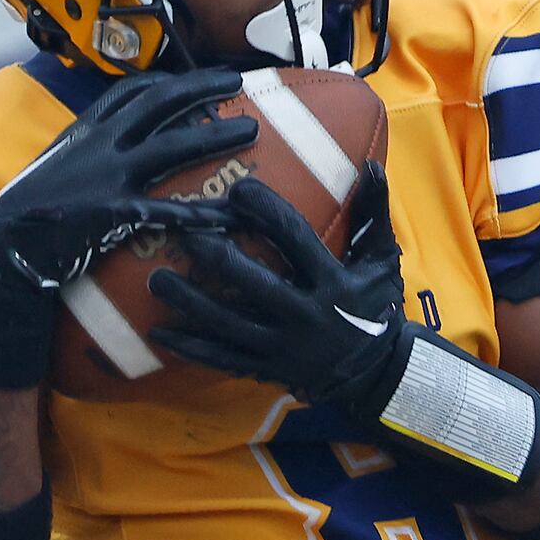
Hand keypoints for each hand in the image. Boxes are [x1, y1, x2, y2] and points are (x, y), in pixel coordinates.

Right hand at [0, 67, 257, 289]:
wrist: (1, 247)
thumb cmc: (23, 214)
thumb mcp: (52, 168)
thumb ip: (82, 156)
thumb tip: (104, 156)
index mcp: (83, 131)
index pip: (128, 92)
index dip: (165, 81)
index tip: (190, 78)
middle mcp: (99, 144)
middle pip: (160, 104)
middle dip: (201, 87)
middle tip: (237, 80)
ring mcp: (108, 176)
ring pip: (173, 145)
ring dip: (214, 135)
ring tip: (250, 130)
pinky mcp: (114, 212)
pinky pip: (166, 210)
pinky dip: (199, 215)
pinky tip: (228, 218)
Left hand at [149, 162, 405, 409]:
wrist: (375, 374)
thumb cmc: (374, 306)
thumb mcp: (382, 261)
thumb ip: (375, 214)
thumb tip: (372, 165)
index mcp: (332, 282)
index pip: (296, 239)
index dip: (268, 212)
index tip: (239, 190)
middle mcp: (305, 314)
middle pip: (254, 283)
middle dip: (217, 260)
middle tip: (185, 237)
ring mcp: (282, 346)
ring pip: (228, 324)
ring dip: (190, 303)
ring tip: (156, 281)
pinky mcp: (266, 368)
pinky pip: (222, 359)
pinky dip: (190, 347)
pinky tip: (158, 333)